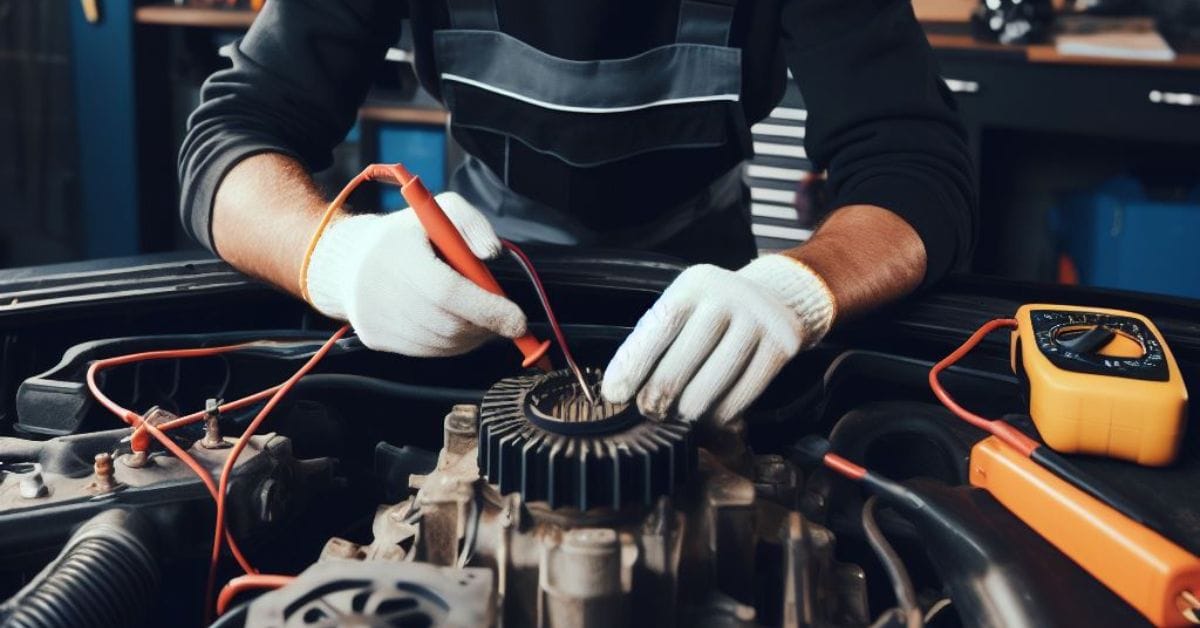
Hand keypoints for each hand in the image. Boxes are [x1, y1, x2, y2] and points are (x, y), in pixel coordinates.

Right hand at [304, 192, 526, 355]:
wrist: (350, 260)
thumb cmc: (405, 234)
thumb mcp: (438, 209)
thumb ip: (471, 223)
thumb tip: (490, 255)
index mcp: (397, 252)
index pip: (447, 291)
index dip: (487, 309)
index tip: (517, 320)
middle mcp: (380, 288)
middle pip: (447, 323)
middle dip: (485, 325)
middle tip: (505, 319)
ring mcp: (375, 318)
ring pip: (441, 343)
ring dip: (470, 335)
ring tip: (479, 317)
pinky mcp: (375, 338)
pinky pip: (427, 351)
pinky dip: (451, 343)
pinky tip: (455, 324)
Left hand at [601, 256, 834, 424]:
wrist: (777, 297)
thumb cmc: (714, 312)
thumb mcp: (684, 308)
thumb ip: (654, 339)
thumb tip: (618, 390)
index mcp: (695, 285)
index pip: (661, 325)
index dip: (635, 364)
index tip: (614, 393)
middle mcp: (728, 298)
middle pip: (684, 361)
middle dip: (659, 396)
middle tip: (649, 411)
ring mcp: (759, 322)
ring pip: (713, 387)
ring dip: (688, 412)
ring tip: (679, 415)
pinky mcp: (783, 347)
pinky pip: (744, 397)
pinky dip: (721, 415)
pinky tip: (710, 416)